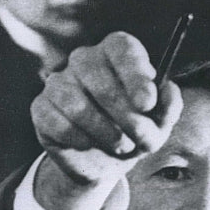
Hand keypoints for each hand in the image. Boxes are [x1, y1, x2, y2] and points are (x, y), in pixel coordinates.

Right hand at [30, 31, 182, 209]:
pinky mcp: (41, 108)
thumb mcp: (159, 123)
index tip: (147, 104)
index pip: (122, 49)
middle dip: (125, 117)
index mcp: (115, 52)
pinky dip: (82, 141)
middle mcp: (83, 60)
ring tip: (120, 145)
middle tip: (138, 138)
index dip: (135, 75)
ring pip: (79, 108)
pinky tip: (91, 144)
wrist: (103, 161)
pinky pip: (60, 125)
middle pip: (100, 81)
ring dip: (106, 133)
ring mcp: (58, 83)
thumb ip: (169, 105)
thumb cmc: (133, 132)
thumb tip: (167, 89)